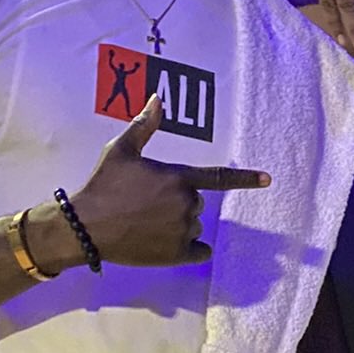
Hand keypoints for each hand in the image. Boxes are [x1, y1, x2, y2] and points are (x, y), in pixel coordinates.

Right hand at [69, 95, 268, 266]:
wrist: (86, 227)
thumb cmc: (103, 185)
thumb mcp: (120, 150)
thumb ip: (143, 126)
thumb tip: (157, 98)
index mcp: (178, 177)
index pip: (220, 177)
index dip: (245, 178)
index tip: (267, 180)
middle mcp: (187, 204)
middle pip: (197, 203)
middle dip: (179, 202)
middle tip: (147, 204)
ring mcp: (183, 230)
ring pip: (195, 226)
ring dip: (179, 225)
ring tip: (147, 223)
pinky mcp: (177, 254)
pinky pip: (199, 251)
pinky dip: (190, 248)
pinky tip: (168, 244)